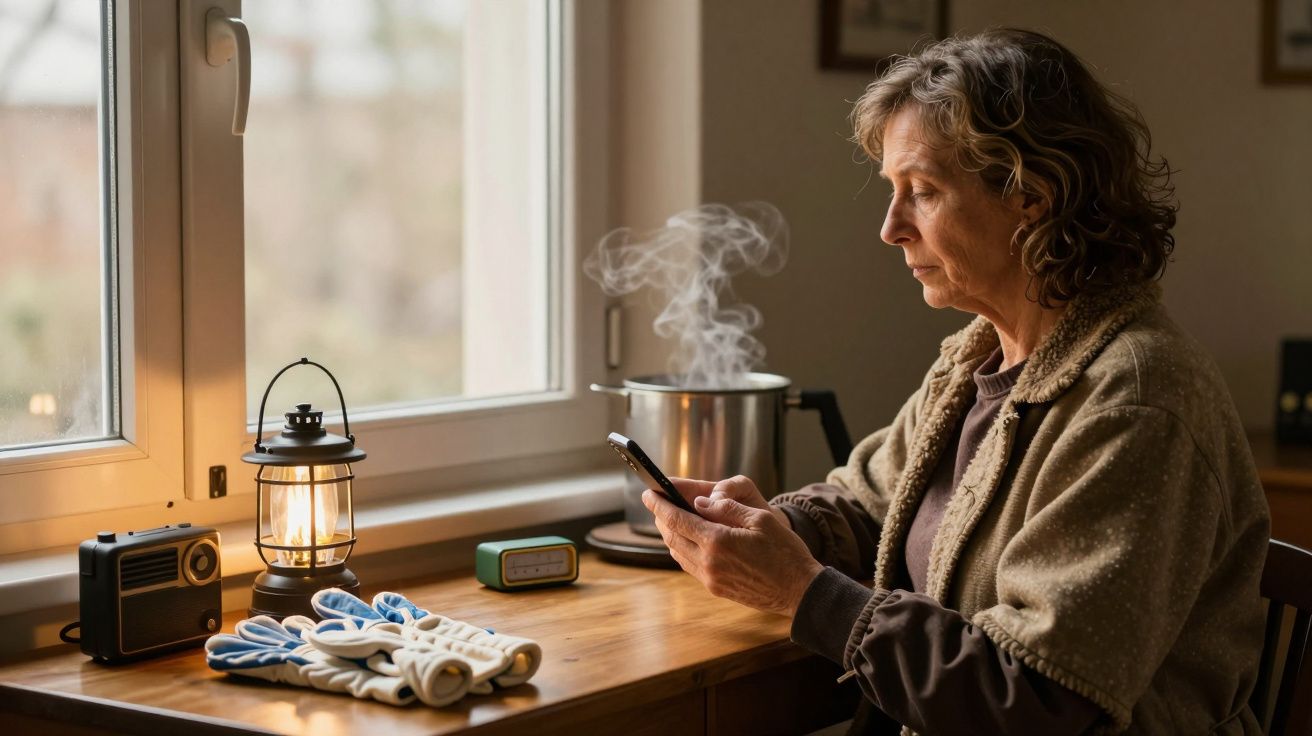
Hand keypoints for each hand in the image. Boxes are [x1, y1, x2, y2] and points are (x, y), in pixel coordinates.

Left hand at [642, 485, 822, 617]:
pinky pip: (689, 565)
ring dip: (670, 534)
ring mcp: (710, 579)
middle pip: (672, 536)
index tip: (648, 493)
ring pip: (677, 552)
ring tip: (670, 518)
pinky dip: (682, 548)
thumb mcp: (760, 519)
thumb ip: (726, 508)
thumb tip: (700, 503)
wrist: (798, 591)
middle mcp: (708, 563)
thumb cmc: (785, 552)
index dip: (659, 505)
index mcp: (718, 542)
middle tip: (657, 503)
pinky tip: (688, 539)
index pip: (677, 519)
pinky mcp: (715, 588)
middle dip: (661, 517)